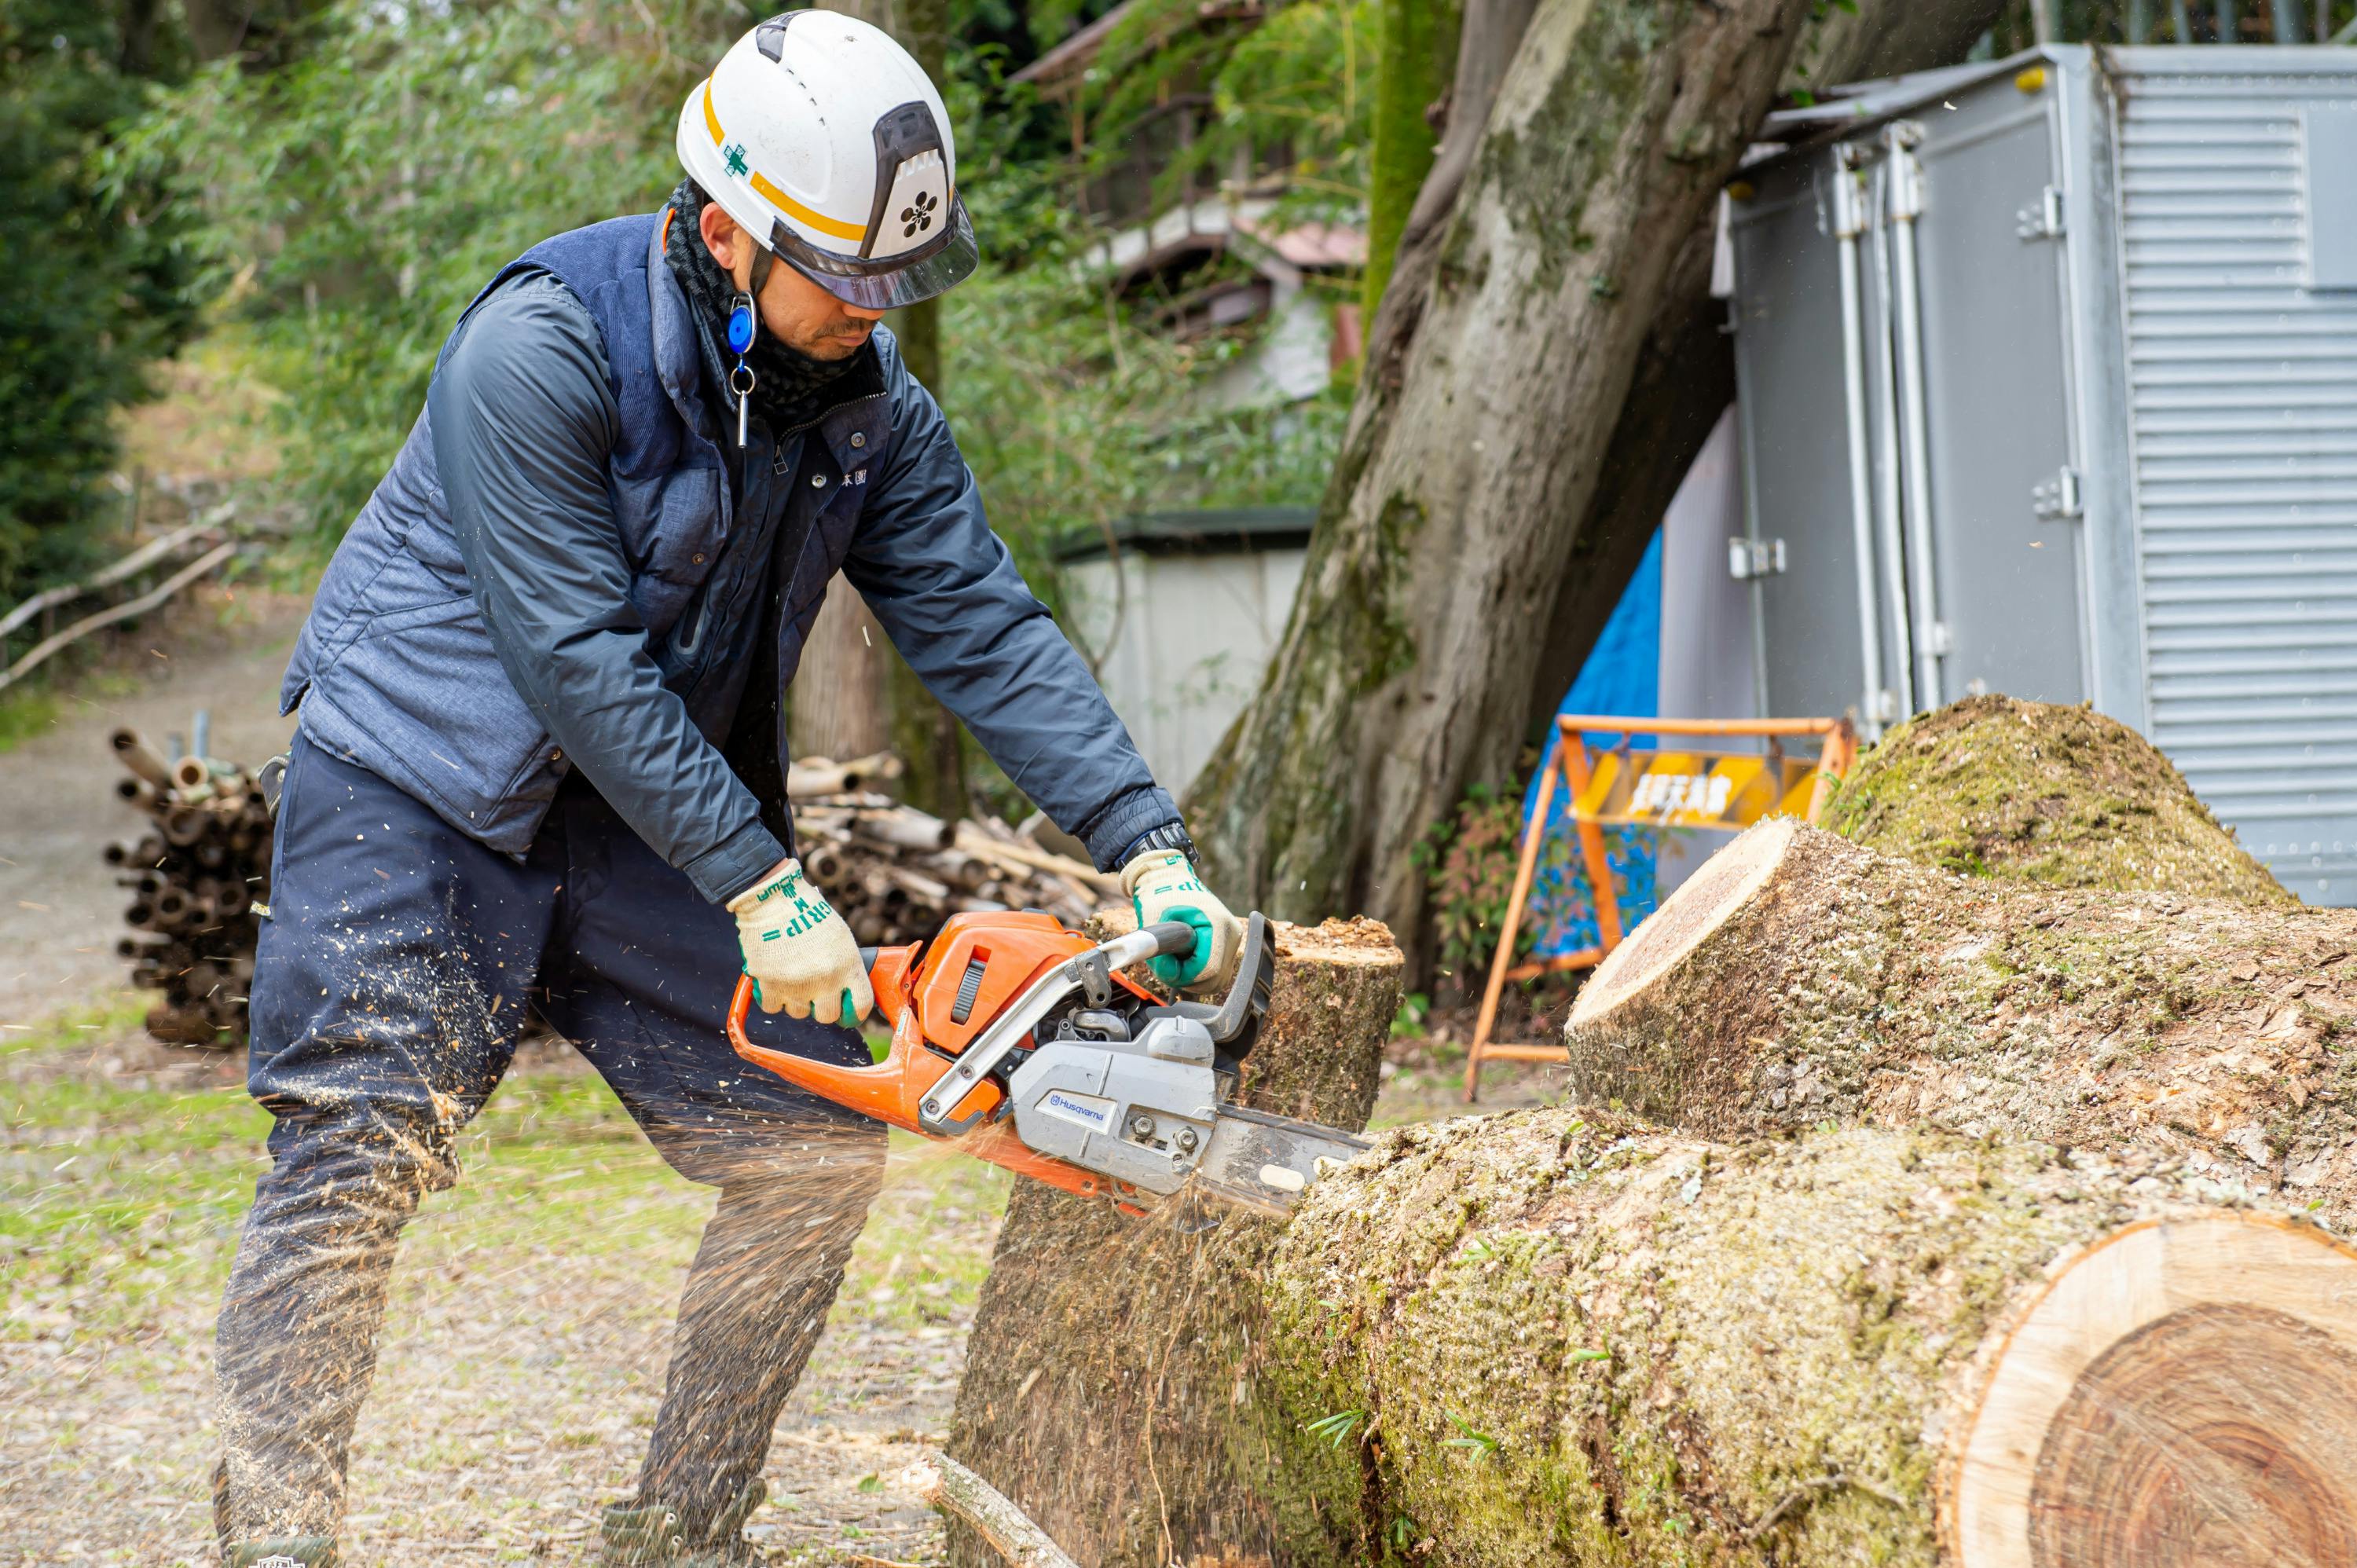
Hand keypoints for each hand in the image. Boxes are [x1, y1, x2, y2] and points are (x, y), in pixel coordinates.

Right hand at [728, 858, 872, 1024]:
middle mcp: (825, 980)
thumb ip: (845, 966)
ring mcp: (797, 986)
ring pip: (798, 1013)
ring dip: (795, 999)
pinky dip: (771, 996)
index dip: (854, 1013)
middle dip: (821, 1006)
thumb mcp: (840, 937)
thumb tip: (846, 990)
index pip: (861, 1005)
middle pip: (827, 1015)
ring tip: (791, 974)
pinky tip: (774, 978)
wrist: (773, 900)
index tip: (847, 1012)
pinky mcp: (770, 985)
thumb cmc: (807, 913)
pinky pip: (772, 1007)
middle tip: (813, 990)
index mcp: (848, 966)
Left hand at [1120, 848, 1243, 993]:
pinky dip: (1198, 974)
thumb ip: (1156, 950)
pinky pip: (1217, 973)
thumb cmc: (1160, 896)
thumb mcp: (1151, 921)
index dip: (1183, 975)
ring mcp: (1232, 939)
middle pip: (1215, 979)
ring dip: (1192, 978)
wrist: (1169, 880)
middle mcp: (1231, 932)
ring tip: (1175, 959)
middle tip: (1167, 963)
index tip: (1165, 965)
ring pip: (1217, 980)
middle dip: (1187, 978)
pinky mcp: (1228, 945)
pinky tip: (1184, 959)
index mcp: (1218, 923)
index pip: (1208, 969)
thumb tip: (1168, 974)